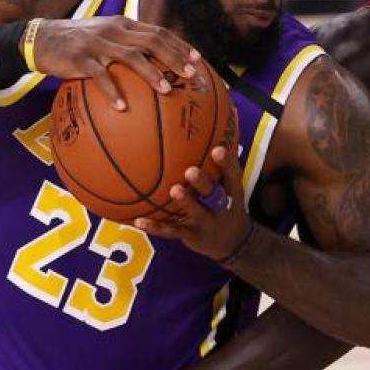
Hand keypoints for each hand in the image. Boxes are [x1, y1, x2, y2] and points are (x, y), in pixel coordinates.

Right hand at [32, 17, 199, 109]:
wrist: (42, 39)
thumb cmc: (78, 43)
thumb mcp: (104, 37)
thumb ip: (127, 45)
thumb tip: (154, 64)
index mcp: (124, 25)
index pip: (158, 31)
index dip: (179, 44)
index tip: (198, 59)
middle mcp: (115, 31)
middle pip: (152, 41)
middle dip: (175, 57)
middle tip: (191, 74)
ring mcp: (98, 43)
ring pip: (131, 56)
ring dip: (151, 73)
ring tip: (167, 90)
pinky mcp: (80, 58)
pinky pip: (100, 76)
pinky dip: (112, 91)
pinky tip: (122, 107)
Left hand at [135, 146, 250, 262]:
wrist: (232, 242)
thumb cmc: (226, 203)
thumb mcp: (231, 186)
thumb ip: (223, 162)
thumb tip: (220, 126)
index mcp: (231, 192)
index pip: (232, 175)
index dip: (226, 163)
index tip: (217, 149)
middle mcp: (220, 207)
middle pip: (213, 194)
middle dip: (203, 183)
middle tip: (191, 171)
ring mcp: (205, 222)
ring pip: (195, 212)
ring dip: (185, 201)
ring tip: (174, 190)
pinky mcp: (190, 235)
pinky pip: (171, 231)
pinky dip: (154, 227)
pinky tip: (138, 221)